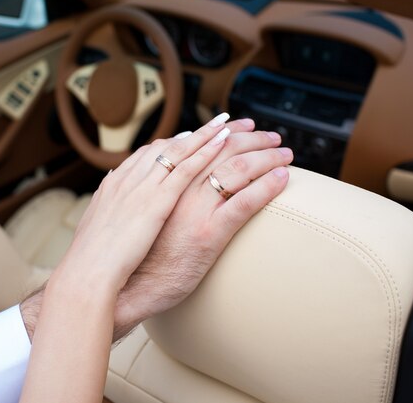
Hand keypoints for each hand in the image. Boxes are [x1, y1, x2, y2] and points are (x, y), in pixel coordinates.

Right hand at [21, 113, 236, 402]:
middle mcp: (134, 179)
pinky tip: (231, 143)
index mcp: (118, 184)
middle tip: (227, 120)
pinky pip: (195, 171)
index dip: (180, 141)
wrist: (85, 278)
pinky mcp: (161, 203)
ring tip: (242, 125)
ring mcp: (146, 188)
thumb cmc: (92, 265)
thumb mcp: (101, 230)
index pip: (153, 153)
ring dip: (218, 136)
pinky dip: (214, 152)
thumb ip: (114, 212)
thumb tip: (117, 200)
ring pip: (188, 151)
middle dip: (204, 130)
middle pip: (175, 145)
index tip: (197, 134)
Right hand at [114, 120, 292, 335]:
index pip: (196, 143)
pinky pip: (244, 202)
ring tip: (283, 153)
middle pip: (219, 148)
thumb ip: (150, 196)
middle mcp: (177, 188)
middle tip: (269, 134)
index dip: (221, 131)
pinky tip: (282, 177)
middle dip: (249, 137)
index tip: (239, 124)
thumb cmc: (133, 258)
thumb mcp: (136, 217)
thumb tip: (160, 184)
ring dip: (265, 156)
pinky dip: (267, 186)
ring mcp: (193, 210)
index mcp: (160, 182)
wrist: (129, 288)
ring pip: (235, 168)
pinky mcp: (208, 233)